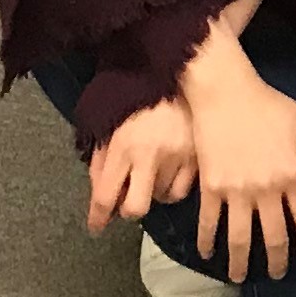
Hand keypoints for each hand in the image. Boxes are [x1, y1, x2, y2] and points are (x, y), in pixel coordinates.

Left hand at [83, 96, 199, 236]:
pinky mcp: (199, 155)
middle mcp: (151, 155)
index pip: (105, 195)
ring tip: (152, 172)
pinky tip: (169, 171)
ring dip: (152, 192)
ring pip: (161, 199)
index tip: (96, 226)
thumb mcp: (109, 124)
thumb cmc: (138, 96)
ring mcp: (179, 156)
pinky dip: (173, 187)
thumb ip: (100, 161)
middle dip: (128, 209)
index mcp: (124, 145)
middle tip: (127, 198)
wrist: (178, 69)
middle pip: (135, 208)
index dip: (98, 218)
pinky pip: (183, 190)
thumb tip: (98, 196)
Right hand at [179, 55, 295, 277]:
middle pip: (275, 237)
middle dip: (278, 262)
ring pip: (240, 240)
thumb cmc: (269, 105)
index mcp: (293, 175)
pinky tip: (207, 253)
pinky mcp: (211, 188)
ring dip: (241, 263)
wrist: (226, 94)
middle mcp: (266, 189)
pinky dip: (207, 242)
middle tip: (278, 274)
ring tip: (240, 276)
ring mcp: (236, 191)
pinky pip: (209, 223)